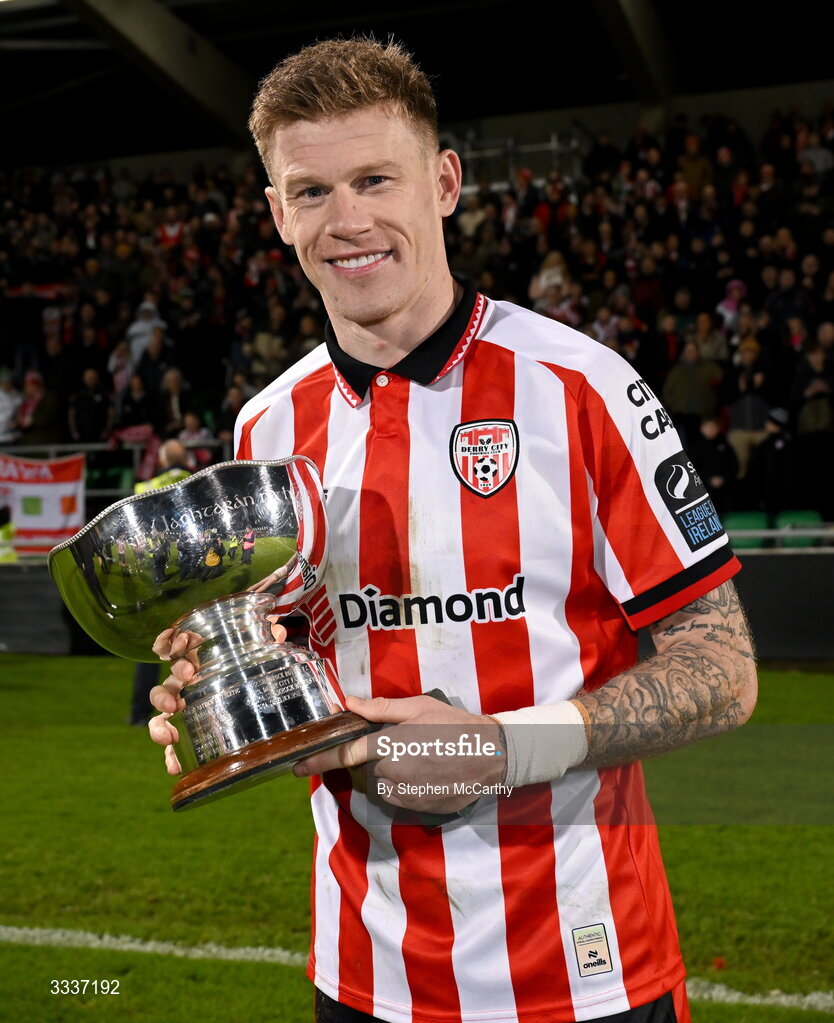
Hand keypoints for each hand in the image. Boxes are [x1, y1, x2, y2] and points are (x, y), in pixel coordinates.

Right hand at [147, 619, 286, 774]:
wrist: (253, 692)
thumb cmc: (247, 667)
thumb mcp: (256, 653)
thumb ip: (265, 640)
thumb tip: (277, 631)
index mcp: (198, 661)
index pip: (177, 651)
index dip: (173, 650)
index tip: (184, 657)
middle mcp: (185, 686)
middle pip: (166, 686)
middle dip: (167, 692)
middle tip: (178, 699)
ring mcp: (183, 712)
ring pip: (161, 717)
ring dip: (160, 726)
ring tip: (169, 735)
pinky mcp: (188, 734)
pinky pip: (173, 746)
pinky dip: (171, 756)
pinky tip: (175, 766)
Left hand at [293, 694, 506, 813]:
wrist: (492, 757)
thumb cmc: (455, 725)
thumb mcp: (419, 707)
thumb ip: (380, 710)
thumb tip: (347, 704)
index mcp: (389, 745)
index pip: (344, 754)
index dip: (317, 759)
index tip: (295, 765)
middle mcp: (392, 773)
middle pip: (367, 767)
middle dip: (376, 757)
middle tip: (408, 743)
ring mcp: (404, 794)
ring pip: (382, 783)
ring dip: (391, 772)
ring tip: (422, 756)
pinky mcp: (416, 808)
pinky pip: (398, 796)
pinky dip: (405, 785)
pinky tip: (427, 771)